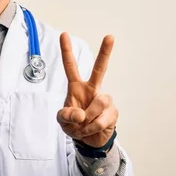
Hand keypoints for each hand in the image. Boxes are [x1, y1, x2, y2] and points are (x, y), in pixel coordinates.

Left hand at [57, 33, 118, 147]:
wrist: (89, 140)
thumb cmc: (74, 125)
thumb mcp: (62, 121)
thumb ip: (66, 115)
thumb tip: (81, 114)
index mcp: (76, 87)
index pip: (70, 66)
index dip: (66, 51)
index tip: (64, 34)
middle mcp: (92, 89)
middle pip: (100, 69)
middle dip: (105, 53)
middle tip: (110, 36)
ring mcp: (104, 99)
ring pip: (99, 103)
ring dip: (89, 119)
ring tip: (84, 126)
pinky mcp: (113, 111)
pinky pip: (102, 119)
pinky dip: (94, 127)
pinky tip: (92, 129)